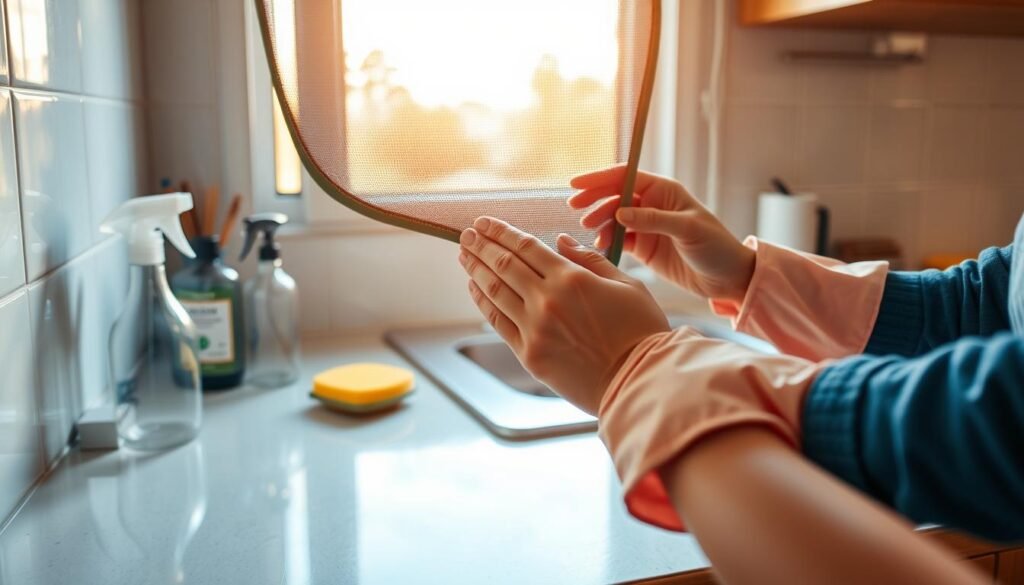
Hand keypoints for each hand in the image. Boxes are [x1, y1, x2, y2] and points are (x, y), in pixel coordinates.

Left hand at [458, 216, 669, 414]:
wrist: (638, 382)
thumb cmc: (641, 333)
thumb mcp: (627, 285)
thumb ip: (590, 260)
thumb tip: (560, 242)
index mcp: (572, 279)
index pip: (527, 247)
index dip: (502, 231)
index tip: (485, 221)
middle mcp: (547, 301)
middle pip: (504, 264)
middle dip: (482, 245)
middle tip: (467, 234)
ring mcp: (535, 329)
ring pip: (495, 291)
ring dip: (476, 269)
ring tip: (464, 254)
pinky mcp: (530, 354)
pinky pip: (498, 321)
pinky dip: (483, 301)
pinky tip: (474, 287)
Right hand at [569, 166, 754, 302]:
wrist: (727, 278)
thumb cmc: (715, 247)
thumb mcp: (687, 229)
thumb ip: (653, 219)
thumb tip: (620, 212)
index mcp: (663, 191)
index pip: (625, 176)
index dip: (599, 178)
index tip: (575, 184)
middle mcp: (652, 205)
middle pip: (614, 195)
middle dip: (593, 200)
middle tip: (575, 208)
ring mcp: (646, 226)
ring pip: (613, 218)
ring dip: (599, 222)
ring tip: (591, 233)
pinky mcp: (643, 247)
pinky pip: (618, 240)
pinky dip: (607, 242)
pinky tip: (600, 247)